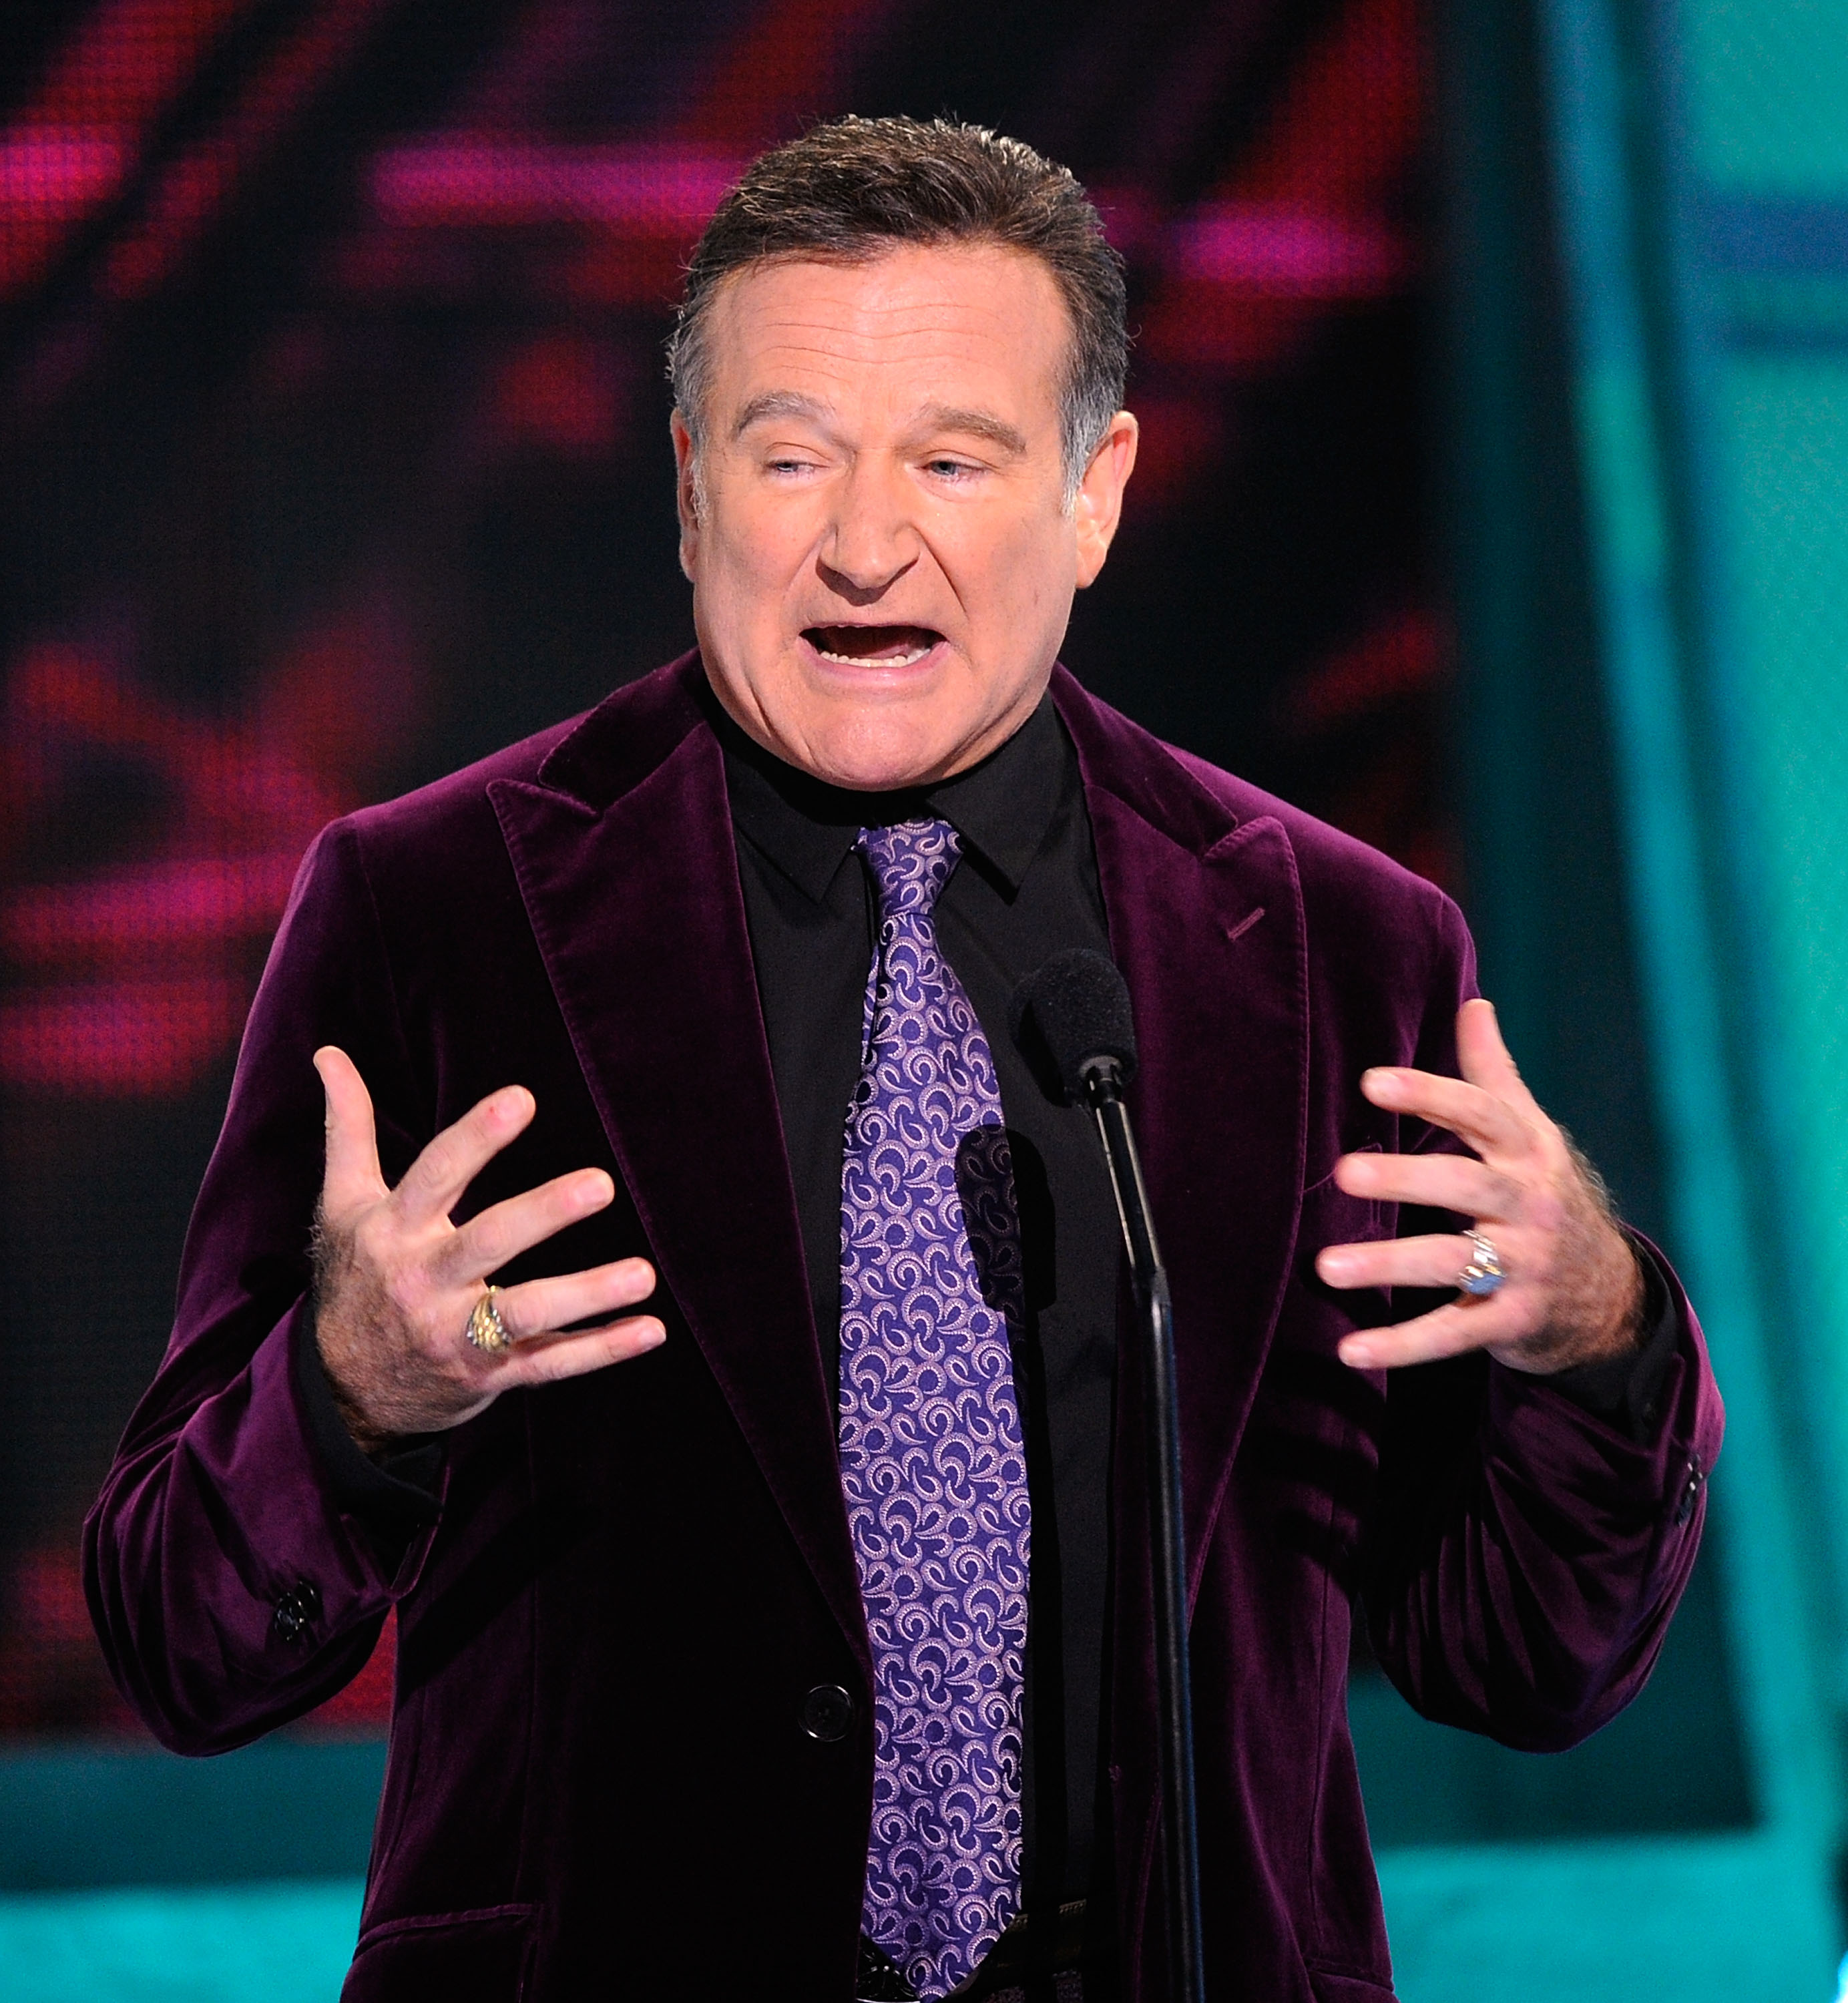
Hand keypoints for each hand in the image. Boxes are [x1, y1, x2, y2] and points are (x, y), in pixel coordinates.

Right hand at [310, 1046, 664, 1453]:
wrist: (339, 1391)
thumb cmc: (357, 1278)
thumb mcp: (345, 1204)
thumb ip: (349, 1129)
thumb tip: (330, 1053)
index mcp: (395, 1230)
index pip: (436, 1176)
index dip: (476, 1138)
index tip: (522, 1099)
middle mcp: (424, 1282)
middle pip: (487, 1243)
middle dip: (542, 1214)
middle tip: (601, 1183)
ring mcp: (457, 1335)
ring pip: (526, 1314)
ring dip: (587, 1295)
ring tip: (644, 1274)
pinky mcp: (488, 1375)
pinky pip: (549, 1365)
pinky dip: (601, 1350)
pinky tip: (650, 1330)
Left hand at [1315, 1000, 1642, 1374]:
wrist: (1608, 1293)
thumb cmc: (1541, 1193)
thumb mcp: (1529, 1132)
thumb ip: (1493, 1074)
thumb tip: (1474, 1000)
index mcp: (1526, 1152)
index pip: (1481, 1114)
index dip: (1430, 1094)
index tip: (1373, 1082)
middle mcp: (1528, 1205)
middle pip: (1464, 1185)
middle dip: (1405, 1178)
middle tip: (1343, 1172)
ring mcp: (1523, 1266)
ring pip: (1452, 1262)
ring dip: (1389, 1265)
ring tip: (1326, 1266)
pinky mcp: (1511, 1321)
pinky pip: (1453, 1333)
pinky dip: (1402, 1346)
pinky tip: (1351, 1349)